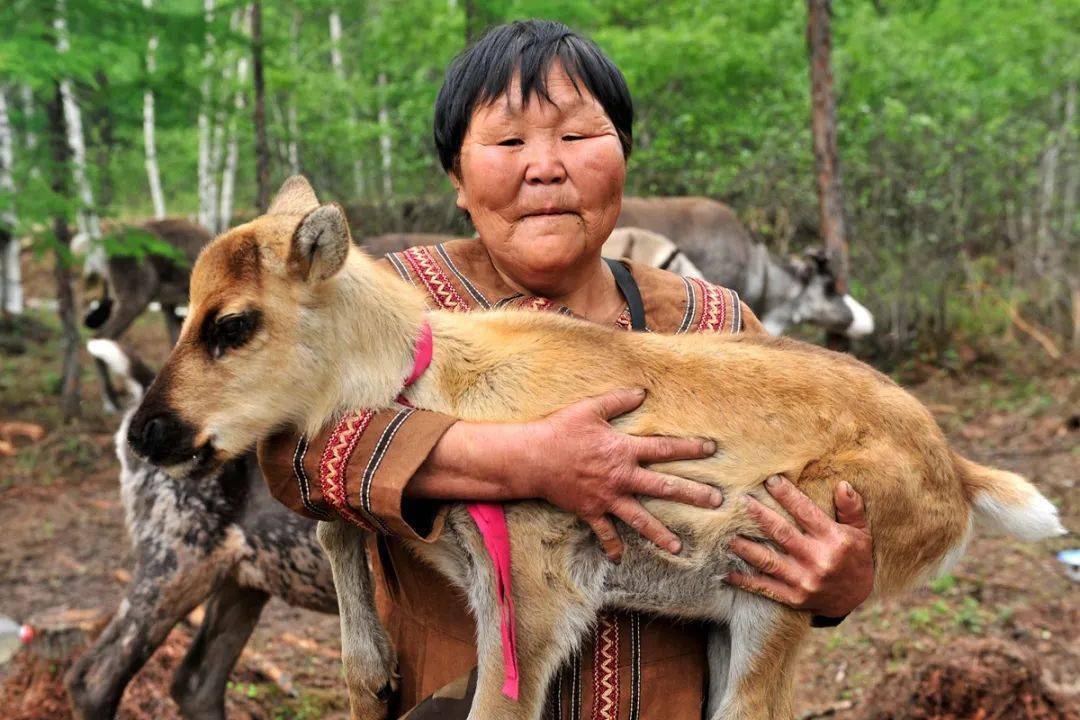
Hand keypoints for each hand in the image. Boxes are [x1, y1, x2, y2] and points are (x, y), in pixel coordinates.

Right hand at [513, 388, 722, 561]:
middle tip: (716, 501)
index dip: (690, 448)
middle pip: (664, 487)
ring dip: (660, 533)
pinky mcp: (591, 512)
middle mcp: (621, 476)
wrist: (532, 458)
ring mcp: (607, 498)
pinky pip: (605, 533)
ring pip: (640, 518)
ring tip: (679, 547)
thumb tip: (642, 392)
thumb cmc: (560, 430)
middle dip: (693, 494)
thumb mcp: (590, 409)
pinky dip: (612, 546)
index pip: (665, 448)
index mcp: (624, 450)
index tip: (712, 449)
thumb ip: (618, 401)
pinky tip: (620, 558)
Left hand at [726, 475, 872, 617]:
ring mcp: (804, 581)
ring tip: (726, 535)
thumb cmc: (856, 558)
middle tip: (739, 501)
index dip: (787, 495)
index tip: (769, 480)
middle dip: (759, 516)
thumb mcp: (861, 532)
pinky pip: (765, 587)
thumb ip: (852, 508)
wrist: (855, 599)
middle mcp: (818, 560)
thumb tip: (843, 485)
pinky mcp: (793, 598)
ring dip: (745, 547)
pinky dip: (744, 580)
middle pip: (782, 533)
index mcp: (834, 540)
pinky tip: (727, 572)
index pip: (806, 512)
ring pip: (768, 561)